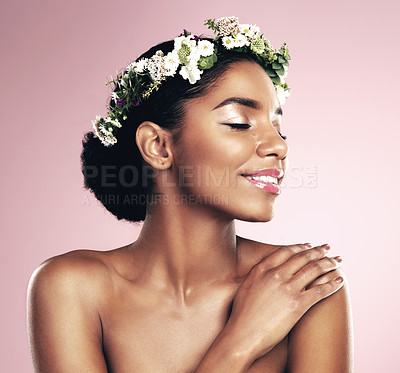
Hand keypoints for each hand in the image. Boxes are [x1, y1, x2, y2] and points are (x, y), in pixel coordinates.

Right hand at [226, 243, 342, 362]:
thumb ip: (258, 275)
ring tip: (338, 261)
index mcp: (262, 269)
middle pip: (303, 257)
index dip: (300, 247)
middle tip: (328, 248)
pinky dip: (333, 284)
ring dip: (329, 263)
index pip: (286, 251)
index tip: (309, 245)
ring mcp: (287, 288)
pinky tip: (339, 281)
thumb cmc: (241, 315)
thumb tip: (265, 272)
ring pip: (314, 269)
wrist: (241, 335)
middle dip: (318, 251)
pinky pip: (320, 290)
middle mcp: (275, 274)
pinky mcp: (298, 305)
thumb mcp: (245, 286)